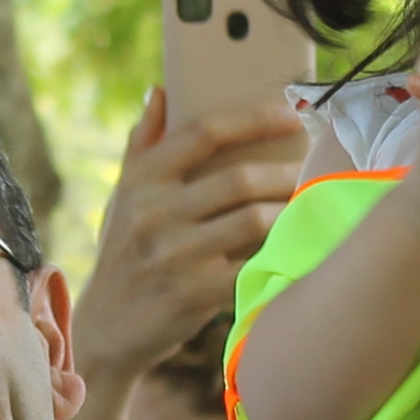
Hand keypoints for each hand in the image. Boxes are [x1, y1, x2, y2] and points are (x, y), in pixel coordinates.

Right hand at [73, 87, 301, 380]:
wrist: (105, 329)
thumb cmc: (123, 255)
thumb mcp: (122, 198)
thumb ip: (142, 145)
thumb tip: (160, 90)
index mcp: (141, 179)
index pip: (204, 131)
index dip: (254, 117)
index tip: (290, 114)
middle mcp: (154, 212)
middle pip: (239, 178)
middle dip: (286, 172)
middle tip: (313, 169)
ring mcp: (174, 255)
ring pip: (254, 220)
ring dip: (289, 211)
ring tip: (308, 205)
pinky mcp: (194, 293)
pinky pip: (253, 264)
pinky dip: (279, 253)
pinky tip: (296, 245)